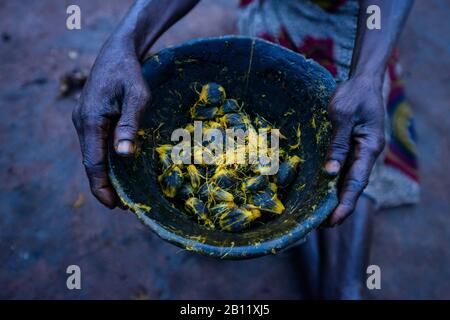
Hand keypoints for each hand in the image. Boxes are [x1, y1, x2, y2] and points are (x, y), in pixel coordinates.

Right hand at [72, 37, 150, 208]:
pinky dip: (106, 161)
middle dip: (106, 185)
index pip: (93, 163)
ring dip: (106, 174)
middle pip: (92, 163)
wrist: (116, 53)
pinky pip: (96, 145)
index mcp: (90, 121)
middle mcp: (82, 124)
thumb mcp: (137, 96)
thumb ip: (130, 124)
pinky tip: (121, 169)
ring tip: (125, 192)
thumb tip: (124, 155)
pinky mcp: (90, 119)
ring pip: (93, 155)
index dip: (102, 187)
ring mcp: (84, 122)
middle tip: (125, 205)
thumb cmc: (129, 73)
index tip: (114, 206)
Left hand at [323, 75, 384, 225]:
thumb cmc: (352, 95)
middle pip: (354, 187)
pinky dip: (334, 183)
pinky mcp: (352, 148)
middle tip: (322, 225)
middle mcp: (366, 154)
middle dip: (340, 207)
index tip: (333, 221)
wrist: (361, 82)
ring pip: (349, 181)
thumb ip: (337, 144)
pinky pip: (343, 170)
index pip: (356, 182)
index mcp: (369, 148)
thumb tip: (330, 173)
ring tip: (320, 214)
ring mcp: (360, 152)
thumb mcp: (341, 115)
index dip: (345, 204)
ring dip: (336, 198)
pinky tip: (322, 192)